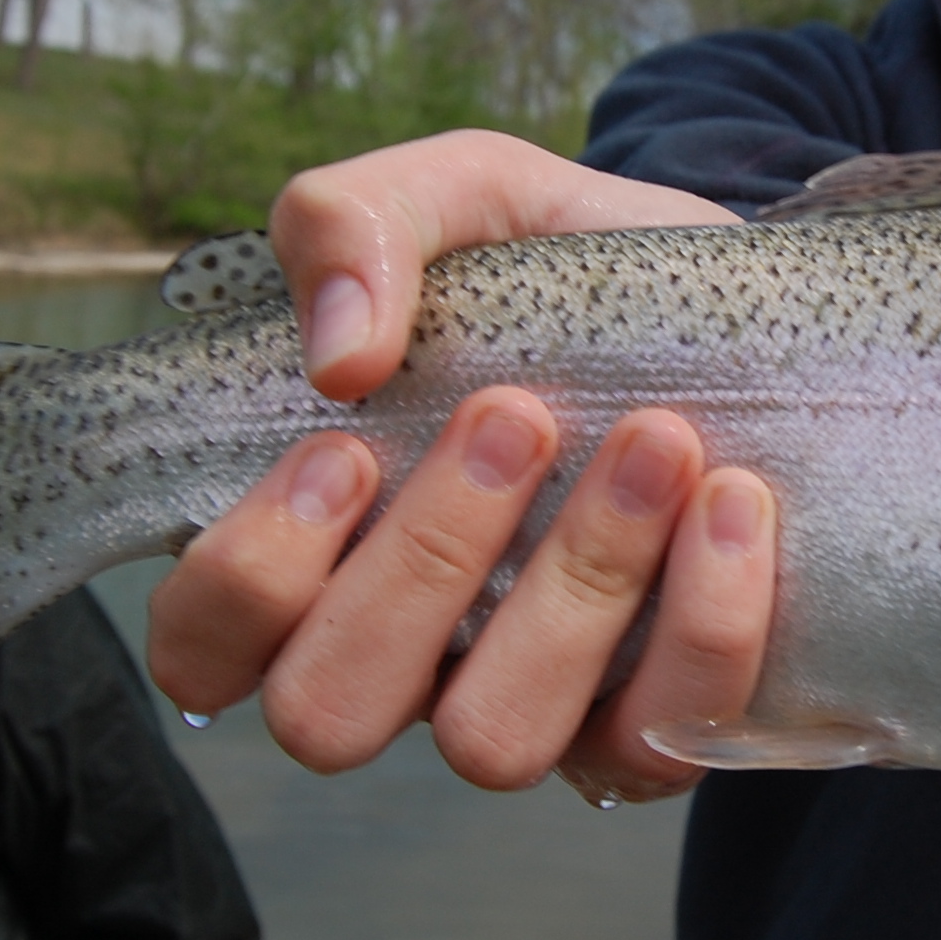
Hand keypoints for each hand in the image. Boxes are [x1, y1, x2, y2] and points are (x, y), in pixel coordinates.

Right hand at [146, 131, 781, 802]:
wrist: (740, 303)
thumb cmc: (559, 270)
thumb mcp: (457, 198)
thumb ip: (356, 224)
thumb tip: (340, 352)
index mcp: (318, 553)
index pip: (200, 648)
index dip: (249, 578)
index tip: (347, 444)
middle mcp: (405, 659)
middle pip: (327, 713)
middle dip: (418, 566)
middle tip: (515, 417)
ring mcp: (529, 707)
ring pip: (492, 742)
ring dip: (574, 586)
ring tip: (656, 439)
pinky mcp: (658, 722)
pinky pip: (661, 737)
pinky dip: (704, 624)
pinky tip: (735, 500)